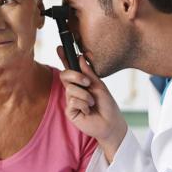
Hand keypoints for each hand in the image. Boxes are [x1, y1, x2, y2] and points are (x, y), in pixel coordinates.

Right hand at [57, 46, 127, 162]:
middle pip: (64, 75)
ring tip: (92, 103)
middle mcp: (74, 90)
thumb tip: (80, 57)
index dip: (64, 58)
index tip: (60, 48)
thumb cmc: (107, 105)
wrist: (111, 123)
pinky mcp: (70, 111)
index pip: (70, 68)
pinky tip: (88, 111)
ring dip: (85, 95)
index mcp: (81, 82)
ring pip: (70, 89)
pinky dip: (84, 105)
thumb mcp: (99, 86)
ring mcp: (71, 100)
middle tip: (88, 83)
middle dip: (76, 76)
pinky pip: (72, 101)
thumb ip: (89, 73)